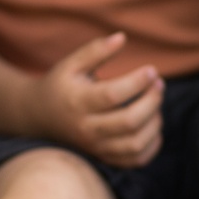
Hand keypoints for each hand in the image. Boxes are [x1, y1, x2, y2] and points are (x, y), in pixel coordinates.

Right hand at [31, 32, 163, 168]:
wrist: (40, 117)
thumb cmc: (61, 85)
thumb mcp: (72, 64)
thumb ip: (96, 50)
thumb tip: (122, 37)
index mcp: (78, 102)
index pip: (113, 95)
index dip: (138, 82)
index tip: (151, 70)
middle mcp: (87, 129)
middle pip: (129, 122)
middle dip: (152, 101)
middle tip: (159, 84)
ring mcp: (96, 147)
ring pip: (135, 143)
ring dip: (155, 122)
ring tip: (156, 103)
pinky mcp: (105, 158)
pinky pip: (136, 160)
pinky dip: (152, 145)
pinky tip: (153, 125)